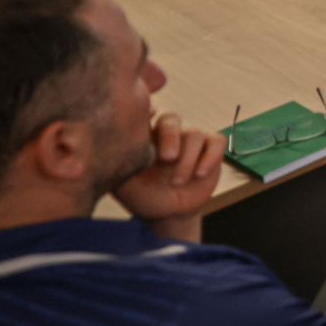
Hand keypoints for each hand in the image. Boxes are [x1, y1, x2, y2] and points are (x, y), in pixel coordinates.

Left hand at [115, 113, 223, 234]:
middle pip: (172, 118)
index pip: (147, 114)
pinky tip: (200, 174)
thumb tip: (108, 145)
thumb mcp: (123, 183)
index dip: (148, 110)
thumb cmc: (143, 197)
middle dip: (170, 137)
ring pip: (194, 134)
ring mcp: (191, 140)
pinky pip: (216, 142)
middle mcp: (169, 134)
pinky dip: (210, 157)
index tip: (148, 115)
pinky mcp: (210, 150)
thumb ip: (118, 163)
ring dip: (187, 160)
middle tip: (167, 158)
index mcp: (147, 137)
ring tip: (178, 182)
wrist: (169, 215)